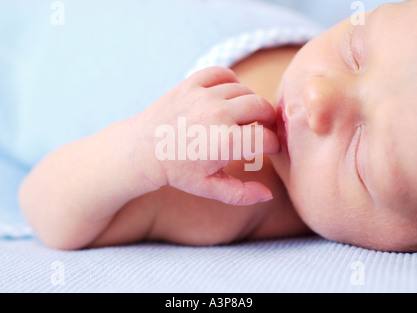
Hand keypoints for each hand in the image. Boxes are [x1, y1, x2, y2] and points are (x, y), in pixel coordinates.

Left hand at [135, 66, 279, 205]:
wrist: (143, 152)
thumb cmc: (177, 172)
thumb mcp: (209, 188)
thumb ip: (241, 194)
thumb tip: (268, 194)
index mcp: (225, 143)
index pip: (266, 138)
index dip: (273, 145)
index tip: (269, 149)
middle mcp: (217, 115)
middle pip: (262, 108)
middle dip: (268, 120)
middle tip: (262, 129)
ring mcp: (203, 97)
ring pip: (244, 90)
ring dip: (250, 103)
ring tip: (244, 116)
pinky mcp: (190, 84)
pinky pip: (221, 73)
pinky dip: (230, 81)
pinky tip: (228, 96)